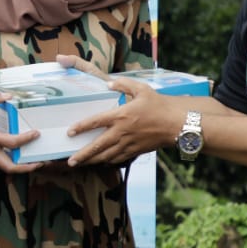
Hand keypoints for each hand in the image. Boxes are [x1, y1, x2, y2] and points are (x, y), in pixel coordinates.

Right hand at [0, 93, 42, 173]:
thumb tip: (8, 96)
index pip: (13, 142)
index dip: (27, 139)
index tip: (36, 133)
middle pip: (11, 167)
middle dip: (27, 167)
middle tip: (40, 162)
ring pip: (6, 168)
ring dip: (20, 167)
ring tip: (32, 161)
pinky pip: (0, 164)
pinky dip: (10, 162)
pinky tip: (16, 156)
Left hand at [65, 75, 183, 165]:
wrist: (177, 124)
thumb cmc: (159, 105)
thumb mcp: (142, 89)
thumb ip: (124, 84)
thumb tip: (109, 83)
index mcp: (120, 115)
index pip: (95, 122)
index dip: (81, 127)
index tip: (70, 132)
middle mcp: (121, 132)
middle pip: (97, 146)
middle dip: (83, 155)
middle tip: (70, 161)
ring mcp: (128, 144)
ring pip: (106, 156)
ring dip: (92, 161)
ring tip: (81, 164)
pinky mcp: (136, 151)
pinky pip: (118, 159)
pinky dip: (108, 161)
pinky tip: (102, 162)